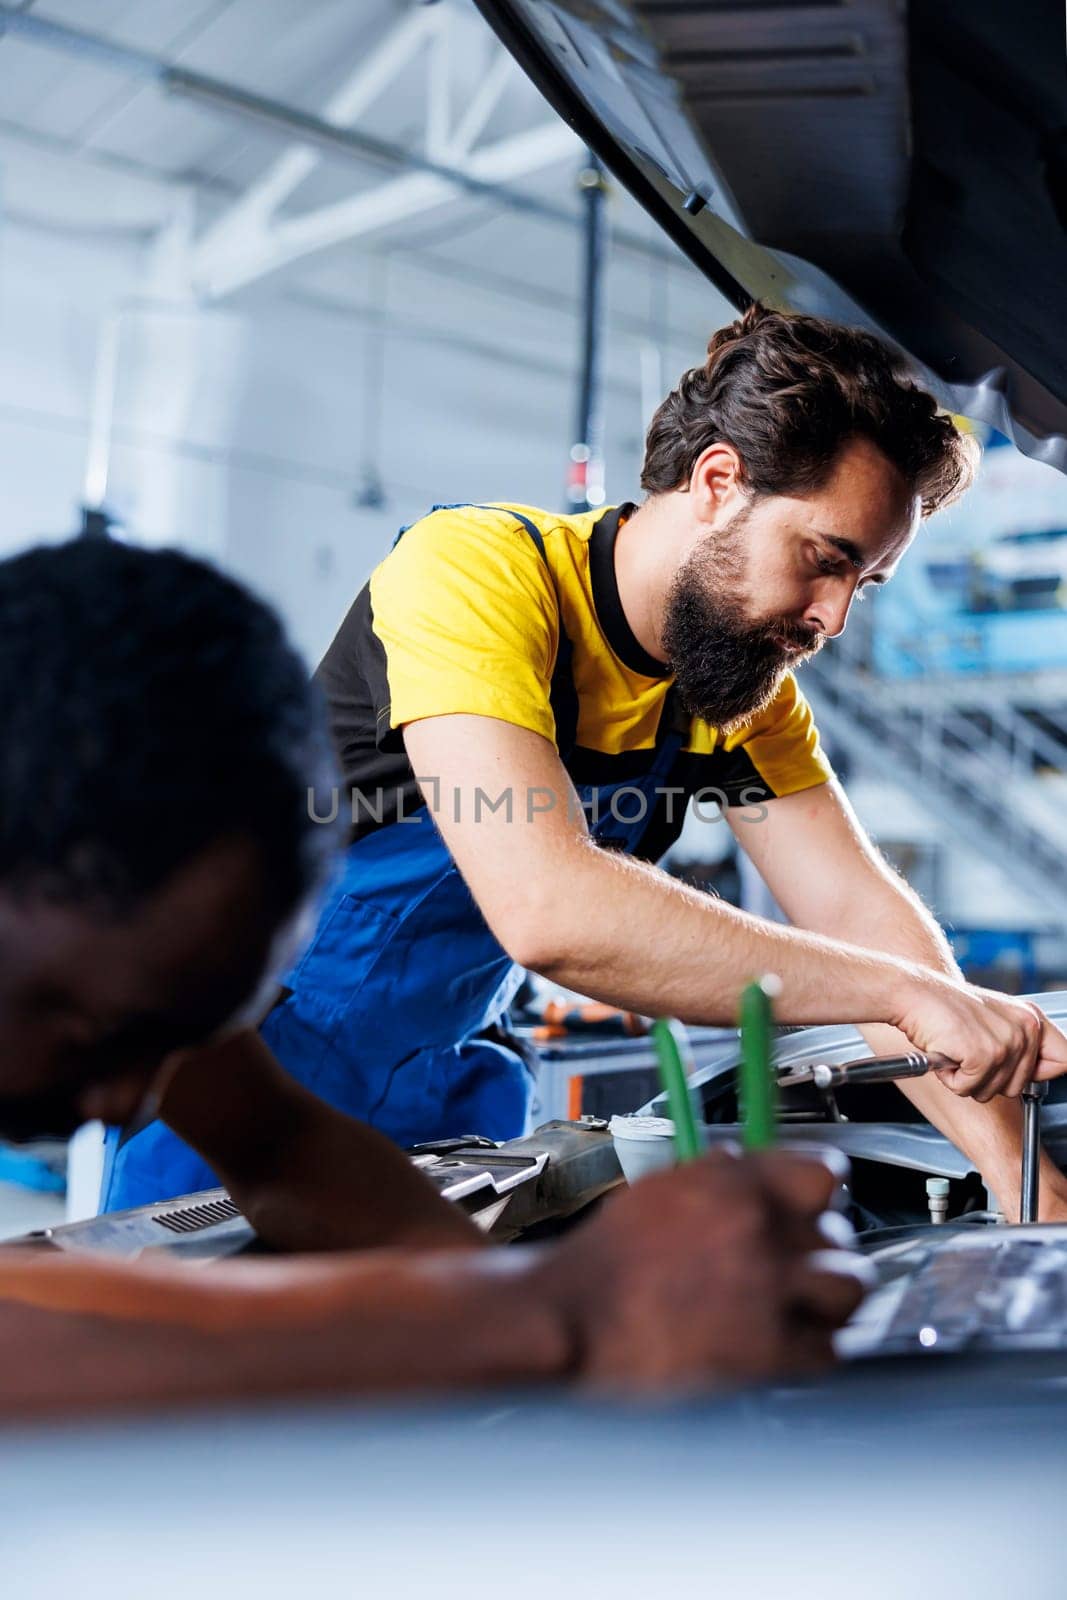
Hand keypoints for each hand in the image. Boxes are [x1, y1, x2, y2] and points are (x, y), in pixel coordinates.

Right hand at [533, 1148, 866, 1391]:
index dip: (819, 1193)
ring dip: (830, 1296)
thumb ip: (721, 1179)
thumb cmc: (605, 1261)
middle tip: (792, 1265)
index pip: (826, 1172)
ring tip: (800, 1305)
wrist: (573, 1319)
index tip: (813, 1207)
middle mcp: (759, 1228)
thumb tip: (756, 1174)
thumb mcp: (664, 1189)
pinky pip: (831, 1348)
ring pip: (851, 1286)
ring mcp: (769, 1290)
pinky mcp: (769, 1351)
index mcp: (733, 1182)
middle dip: (818, 1250)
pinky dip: (814, 1348)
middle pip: (840, 1232)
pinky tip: (785, 1343)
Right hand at [896, 975, 1066, 1100]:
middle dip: (989, 1079)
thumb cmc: (945, 1008)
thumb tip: (1040, 1073)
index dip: (1040, 1073)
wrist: (914, 994)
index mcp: (1030, 1017)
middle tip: (968, 1053)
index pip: (1063, 1060)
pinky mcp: (983, 1056)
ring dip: (967, 1079)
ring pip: (992, 1092)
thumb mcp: (995, 1019)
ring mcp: (1006, 1043)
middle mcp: (1024, 1029)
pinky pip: (967, 1089)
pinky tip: (945, 1052)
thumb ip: (1022, 1044)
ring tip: (956, 1049)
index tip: (1015, 1070)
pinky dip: (950, 1078)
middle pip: (1020, 1087)